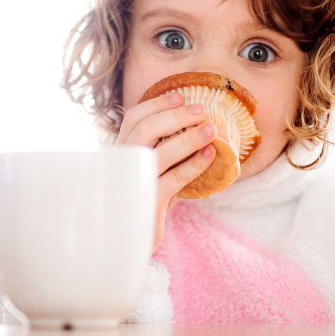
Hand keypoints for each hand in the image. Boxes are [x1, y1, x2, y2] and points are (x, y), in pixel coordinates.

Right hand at [116, 91, 215, 251]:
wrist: (132, 239)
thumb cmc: (146, 200)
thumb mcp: (152, 170)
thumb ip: (163, 150)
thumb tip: (196, 124)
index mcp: (123, 151)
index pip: (133, 118)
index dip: (156, 104)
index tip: (180, 95)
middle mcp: (123, 164)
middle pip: (144, 130)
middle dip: (174, 116)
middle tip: (202, 110)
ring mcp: (133, 183)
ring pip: (158, 154)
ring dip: (187, 138)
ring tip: (212, 129)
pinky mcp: (148, 203)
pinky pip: (173, 180)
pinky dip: (193, 165)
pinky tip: (210, 155)